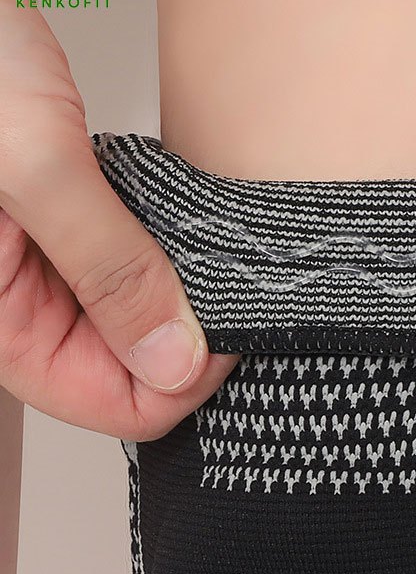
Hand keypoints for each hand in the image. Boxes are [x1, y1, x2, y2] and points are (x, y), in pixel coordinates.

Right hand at [0, 0, 238, 440]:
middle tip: (234, 283)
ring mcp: (49, 274)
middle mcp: (23, 309)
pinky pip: (133, 277)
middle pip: (134, 373)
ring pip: (139, 327)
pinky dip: (170, 261)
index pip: (117, 405)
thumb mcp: (36, 167)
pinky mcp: (71, 236)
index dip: (186, 378)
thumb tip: (174, 361)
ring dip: (183, 299)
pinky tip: (188, 233)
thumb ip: (108, 269)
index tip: (232, 324)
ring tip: (215, 256)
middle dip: (191, 339)